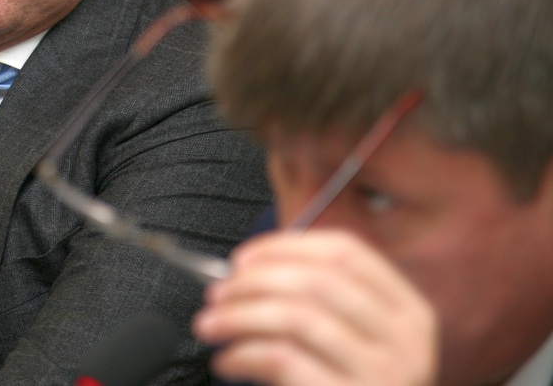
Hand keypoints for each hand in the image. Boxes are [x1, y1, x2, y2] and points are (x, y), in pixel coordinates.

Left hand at [191, 229, 436, 385]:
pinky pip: (285, 361)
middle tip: (217, 295)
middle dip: (253, 282)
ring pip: (297, 317)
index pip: (345, 251)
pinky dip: (244, 354)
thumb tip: (243, 273)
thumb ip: (314, 302)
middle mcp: (406, 342)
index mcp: (408, 312)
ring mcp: (385, 376)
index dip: (285, 246)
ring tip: (211, 326)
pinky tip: (229, 361)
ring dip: (240, 316)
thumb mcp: (352, 342)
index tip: (242, 259)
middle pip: (316, 280)